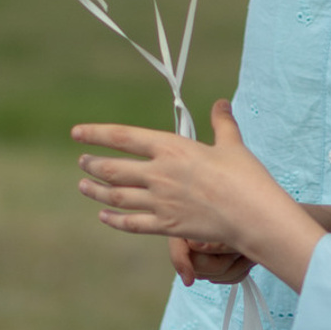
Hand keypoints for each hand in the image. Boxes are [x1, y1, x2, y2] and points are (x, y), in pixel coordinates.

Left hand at [76, 101, 325, 291]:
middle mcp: (159, 174)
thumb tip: (222, 103)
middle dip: (93, 165)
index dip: (96, 134)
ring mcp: (160, 202)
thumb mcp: (232, 144)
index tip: (77, 133)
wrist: (253, 215)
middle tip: (83, 163)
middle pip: (113, 168)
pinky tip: (104, 215)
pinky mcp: (167, 227)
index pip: (123, 137)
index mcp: (171, 148)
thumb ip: (222, 122)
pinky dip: (114, 219)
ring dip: (96, 191)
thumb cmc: (246, 177)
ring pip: (116, 196)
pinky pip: (132, 223)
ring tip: (83, 186)